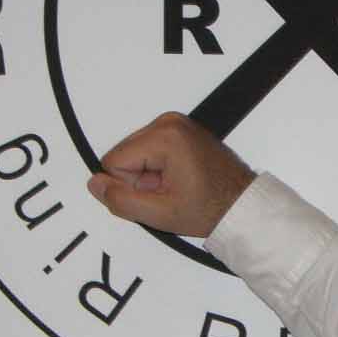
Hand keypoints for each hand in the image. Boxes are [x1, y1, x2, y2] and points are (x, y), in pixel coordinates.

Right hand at [86, 112, 253, 236]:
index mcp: (165, 136)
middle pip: (123, 155)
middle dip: (140, 180)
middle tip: (168, 193)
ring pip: (135, 154)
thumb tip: (96, 184)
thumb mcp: (160, 214)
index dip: (128, 187)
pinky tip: (179, 179)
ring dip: (149, 176)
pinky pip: (150, 150)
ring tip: (176, 187)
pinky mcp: (179, 130)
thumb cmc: (212, 207)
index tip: (156, 195)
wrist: (241, 205)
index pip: (113, 162)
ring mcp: (176, 124)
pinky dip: (159, 169)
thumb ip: (121, 200)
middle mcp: (169, 123)